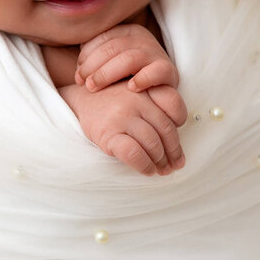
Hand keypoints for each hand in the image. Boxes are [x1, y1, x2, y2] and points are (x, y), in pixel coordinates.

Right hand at [60, 82, 186, 174]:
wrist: (79, 101)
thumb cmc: (113, 104)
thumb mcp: (136, 95)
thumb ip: (156, 107)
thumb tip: (176, 146)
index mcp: (146, 89)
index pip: (173, 105)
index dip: (180, 125)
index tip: (177, 143)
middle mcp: (136, 100)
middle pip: (166, 129)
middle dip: (173, 152)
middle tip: (174, 165)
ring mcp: (122, 116)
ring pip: (152, 143)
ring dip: (160, 161)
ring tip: (161, 170)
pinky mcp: (108, 133)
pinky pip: (134, 153)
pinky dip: (144, 165)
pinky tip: (146, 170)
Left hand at [75, 24, 178, 93]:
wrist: (156, 92)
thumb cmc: (126, 77)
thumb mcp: (110, 62)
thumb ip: (95, 57)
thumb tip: (78, 64)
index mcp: (128, 31)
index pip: (102, 38)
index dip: (86, 56)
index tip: (77, 74)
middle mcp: (143, 38)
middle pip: (112, 48)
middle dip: (92, 66)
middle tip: (81, 82)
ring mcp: (156, 53)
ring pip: (129, 59)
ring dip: (106, 74)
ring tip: (93, 87)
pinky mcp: (168, 71)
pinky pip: (156, 71)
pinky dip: (143, 79)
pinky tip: (130, 88)